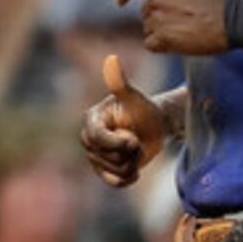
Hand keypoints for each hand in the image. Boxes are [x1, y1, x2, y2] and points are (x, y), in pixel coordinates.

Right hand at [81, 52, 166, 187]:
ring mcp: (94, 157)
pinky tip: (136, 167)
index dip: (118, 143)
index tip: (134, 139)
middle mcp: (87, 139)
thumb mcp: (133, 97)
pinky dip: (129, 177)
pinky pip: (115, 183)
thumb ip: (119, 82)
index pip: (98, 139)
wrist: (155, 127)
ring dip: (132, 163)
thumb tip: (111, 58)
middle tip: (136, 139)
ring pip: (113, 171)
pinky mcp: (104, 172)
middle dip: (128, 152)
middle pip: (107, 158)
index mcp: (91, 120)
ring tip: (136, 149)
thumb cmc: (143, 109)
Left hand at [116, 0, 230, 55]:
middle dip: (158, 17)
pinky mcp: (164, 38)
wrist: (232, 19)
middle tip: (182, 20)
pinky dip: (161, 46)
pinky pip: (150, 44)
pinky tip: (178, 43)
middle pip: (144, 12)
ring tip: (184, 30)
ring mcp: (159, 19)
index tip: (120, 2)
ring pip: (148, 29)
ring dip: (161, 32)